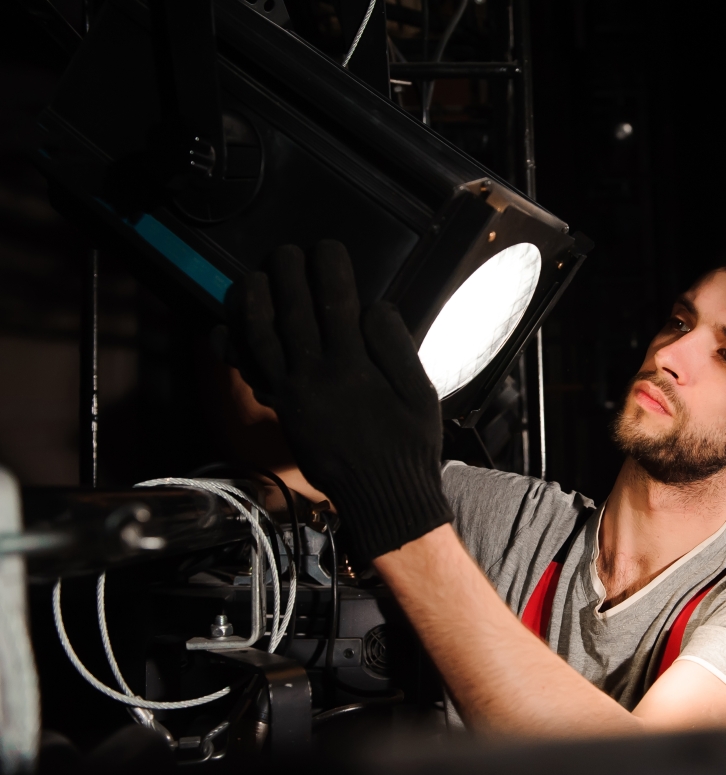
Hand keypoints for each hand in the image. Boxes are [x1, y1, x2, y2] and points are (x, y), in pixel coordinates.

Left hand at [216, 241, 452, 560]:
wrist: (383, 497)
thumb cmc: (408, 445)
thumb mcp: (420, 394)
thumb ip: (396, 347)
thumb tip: (374, 308)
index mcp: (354, 367)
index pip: (337, 302)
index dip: (330, 269)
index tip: (328, 247)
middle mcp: (315, 376)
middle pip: (293, 311)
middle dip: (288, 273)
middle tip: (288, 250)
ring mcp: (292, 394)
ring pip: (262, 337)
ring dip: (255, 302)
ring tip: (256, 276)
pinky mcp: (282, 410)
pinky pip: (251, 373)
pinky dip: (234, 349)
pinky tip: (226, 329)